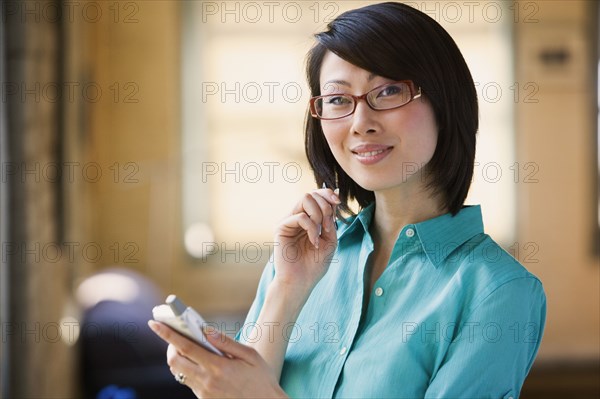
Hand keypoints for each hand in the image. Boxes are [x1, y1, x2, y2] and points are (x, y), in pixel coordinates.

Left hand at [148, 320, 287, 397]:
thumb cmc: (261, 378)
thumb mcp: (250, 355)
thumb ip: (226, 342)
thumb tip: (207, 329)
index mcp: (218, 366)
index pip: (185, 347)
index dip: (167, 334)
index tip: (154, 324)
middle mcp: (207, 380)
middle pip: (175, 361)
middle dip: (170, 346)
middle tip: (177, 337)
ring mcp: (203, 392)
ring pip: (179, 372)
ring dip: (178, 358)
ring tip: (188, 347)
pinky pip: (189, 381)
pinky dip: (188, 369)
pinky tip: (200, 363)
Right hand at [273, 187, 339, 295]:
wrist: (301, 282)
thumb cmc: (315, 264)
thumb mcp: (330, 238)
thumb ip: (331, 218)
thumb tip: (336, 193)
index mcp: (308, 219)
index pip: (316, 195)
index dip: (328, 193)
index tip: (339, 202)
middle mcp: (296, 217)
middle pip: (311, 193)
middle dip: (325, 206)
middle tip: (329, 226)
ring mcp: (288, 221)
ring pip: (305, 198)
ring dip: (318, 214)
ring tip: (320, 232)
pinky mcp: (281, 228)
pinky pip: (300, 217)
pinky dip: (312, 228)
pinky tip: (314, 242)